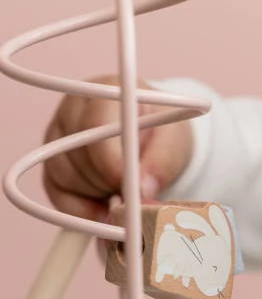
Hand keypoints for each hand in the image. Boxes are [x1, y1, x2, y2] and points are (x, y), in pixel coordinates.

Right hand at [42, 74, 194, 221]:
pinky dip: (83, 209)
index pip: (95, 123)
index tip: (132, 186)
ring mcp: (56, 136)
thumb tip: (142, 191)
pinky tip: (105, 208)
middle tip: (136, 188)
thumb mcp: (174, 141)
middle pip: (78, 152)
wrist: (153, 140)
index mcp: (106, 90)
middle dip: (110, 180)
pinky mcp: (50, 164)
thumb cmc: (163, 132)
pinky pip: (57, 195)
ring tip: (125, 188)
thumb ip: (161, 162)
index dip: (112, 161)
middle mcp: (73, 109)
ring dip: (99, 193)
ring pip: (66, 176)